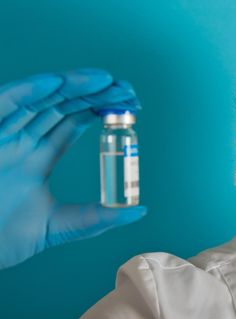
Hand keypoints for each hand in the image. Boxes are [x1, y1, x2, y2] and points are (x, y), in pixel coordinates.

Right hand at [0, 68, 147, 268]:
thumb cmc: (1, 239)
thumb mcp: (58, 226)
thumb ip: (97, 217)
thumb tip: (138, 210)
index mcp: (35, 158)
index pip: (71, 124)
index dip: (97, 110)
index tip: (127, 104)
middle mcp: (19, 141)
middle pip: (60, 106)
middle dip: (92, 94)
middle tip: (124, 89)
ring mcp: (1, 137)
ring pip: (38, 100)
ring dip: (70, 86)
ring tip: (103, 80)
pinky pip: (3, 106)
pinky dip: (27, 92)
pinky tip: (56, 83)